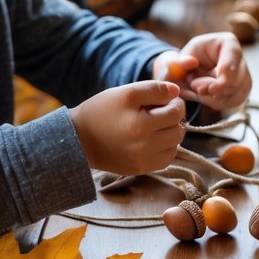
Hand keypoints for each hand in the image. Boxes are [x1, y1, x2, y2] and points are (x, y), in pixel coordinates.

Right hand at [71, 80, 185, 174]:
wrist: (79, 138)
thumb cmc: (101, 111)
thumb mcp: (126, 92)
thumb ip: (154, 89)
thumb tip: (177, 91)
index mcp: (141, 126)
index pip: (176, 113)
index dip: (175, 102)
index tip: (166, 99)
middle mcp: (144, 148)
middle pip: (178, 130)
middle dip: (175, 117)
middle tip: (161, 110)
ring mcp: (143, 162)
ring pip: (175, 146)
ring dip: (171, 133)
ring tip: (157, 124)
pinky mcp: (140, 169)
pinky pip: (165, 159)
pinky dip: (166, 148)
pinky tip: (154, 138)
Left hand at [153, 32, 251, 111]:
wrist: (186, 76)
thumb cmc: (181, 64)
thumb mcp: (174, 60)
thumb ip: (176, 62)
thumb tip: (191, 62)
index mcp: (227, 42)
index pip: (234, 55)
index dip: (226, 71)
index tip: (213, 87)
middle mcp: (239, 58)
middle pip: (235, 79)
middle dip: (213, 89)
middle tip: (195, 87)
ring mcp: (243, 75)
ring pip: (234, 92)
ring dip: (212, 96)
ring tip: (197, 88)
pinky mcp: (242, 90)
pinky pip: (232, 101)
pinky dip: (216, 102)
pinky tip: (205, 95)